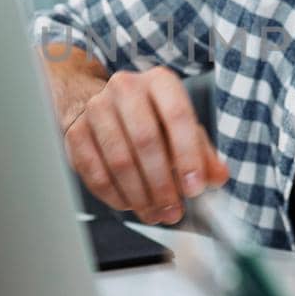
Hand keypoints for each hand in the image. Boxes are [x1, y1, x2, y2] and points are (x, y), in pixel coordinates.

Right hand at [61, 66, 228, 224]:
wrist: (105, 106)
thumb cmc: (152, 119)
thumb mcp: (183, 129)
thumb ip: (203, 153)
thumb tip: (218, 177)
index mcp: (160, 82)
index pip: (177, 116)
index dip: (188, 155)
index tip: (194, 188)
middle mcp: (126, 88)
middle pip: (145, 140)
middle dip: (162, 184)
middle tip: (174, 211)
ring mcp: (96, 108)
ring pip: (119, 160)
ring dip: (140, 195)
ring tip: (155, 213)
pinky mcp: (75, 132)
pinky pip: (95, 172)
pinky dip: (114, 195)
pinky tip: (130, 204)